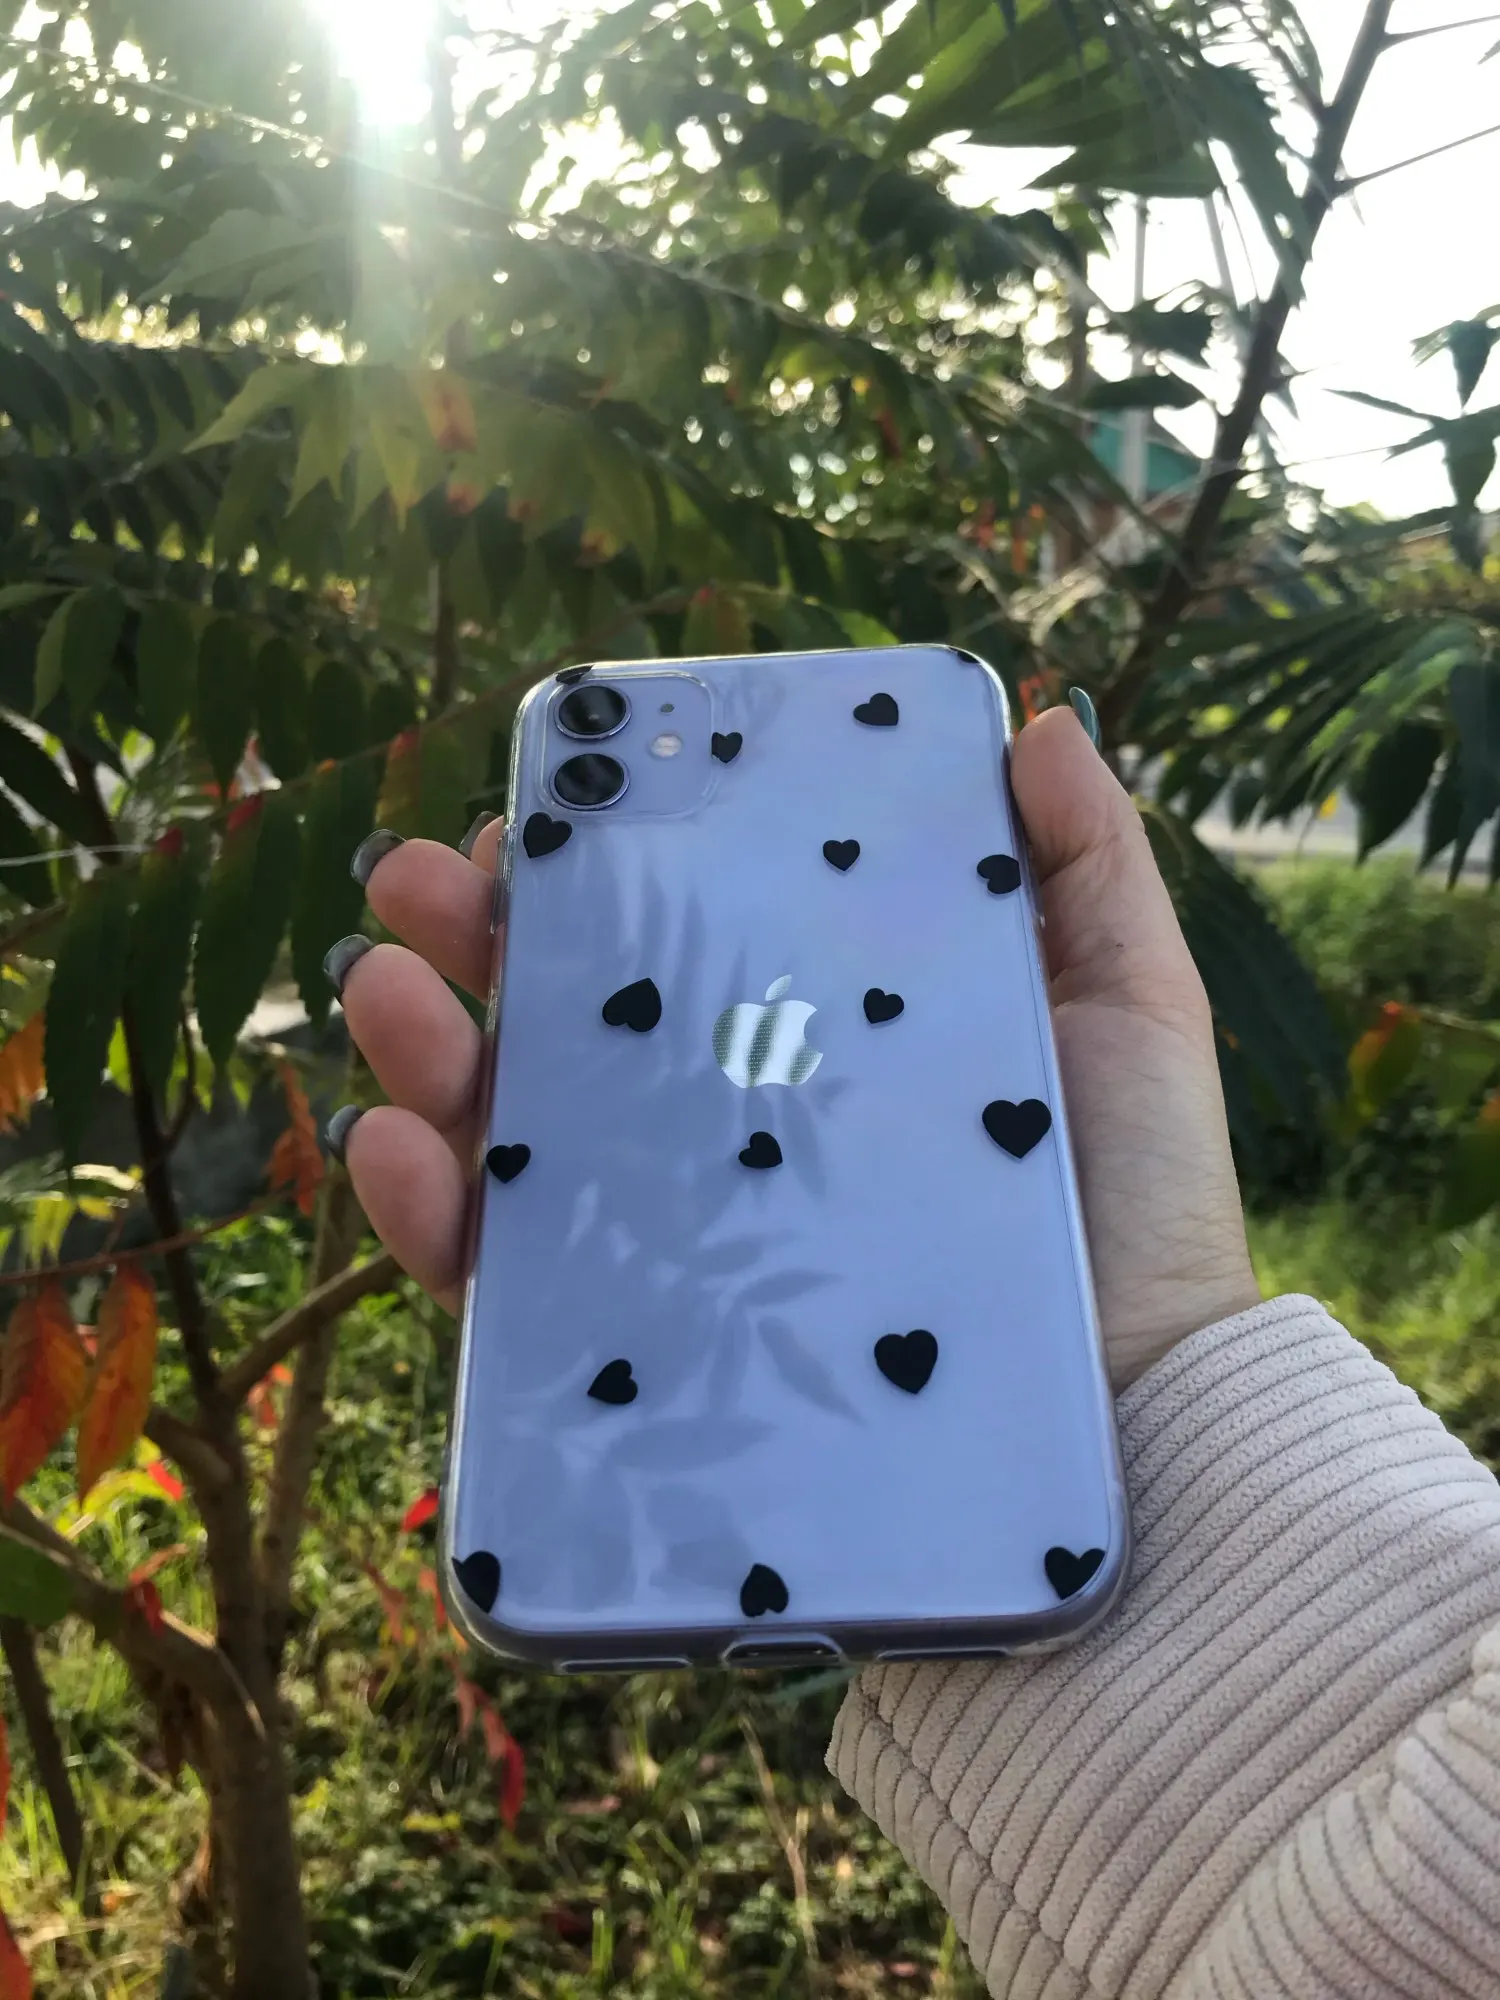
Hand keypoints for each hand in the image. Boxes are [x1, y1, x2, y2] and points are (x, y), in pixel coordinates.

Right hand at [332, 706, 1258, 1390]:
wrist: (1140, 1414)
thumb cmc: (1137, 1202)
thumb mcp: (1128, 1006)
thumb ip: (1085, 866)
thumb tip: (1032, 717)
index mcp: (813, 1036)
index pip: (678, 937)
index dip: (600, 872)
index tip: (550, 812)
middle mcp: (729, 1128)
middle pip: (567, 1020)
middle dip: (472, 938)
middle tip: (419, 880)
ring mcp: (680, 1239)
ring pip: (508, 1132)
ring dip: (419, 1049)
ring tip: (382, 984)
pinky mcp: (645, 1352)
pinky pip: (505, 1283)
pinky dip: (425, 1212)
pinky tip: (397, 1146)